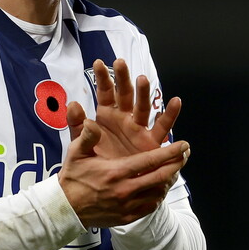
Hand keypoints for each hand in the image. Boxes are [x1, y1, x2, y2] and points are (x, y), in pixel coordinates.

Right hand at [58, 117, 189, 227]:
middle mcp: (125, 190)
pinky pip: (150, 206)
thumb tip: (91, 121)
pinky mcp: (127, 217)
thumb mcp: (76, 153)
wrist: (65, 209)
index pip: (150, 161)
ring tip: (175, 169)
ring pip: (158, 192)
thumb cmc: (72, 177)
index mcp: (116, 172)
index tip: (184, 145)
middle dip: (176, 164)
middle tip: (186, 154)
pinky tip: (160, 187)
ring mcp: (128, 206)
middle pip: (160, 177)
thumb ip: (86, 136)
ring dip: (169, 180)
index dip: (170, 152)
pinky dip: (158, 196)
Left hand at [67, 58, 181, 158]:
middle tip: (120, 63)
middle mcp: (124, 118)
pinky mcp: (151, 141)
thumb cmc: (96, 162)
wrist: (109, 186)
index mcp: (107, 116)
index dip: (102, 78)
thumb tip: (73, 104)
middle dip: (123, 79)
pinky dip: (170, 114)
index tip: (98, 63)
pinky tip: (175, 101)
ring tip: (143, 79)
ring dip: (144, 93)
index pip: (105, 93)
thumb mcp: (81, 144)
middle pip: (125, 94)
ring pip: (143, 106)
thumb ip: (77, 125)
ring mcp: (139, 128)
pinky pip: (162, 126)